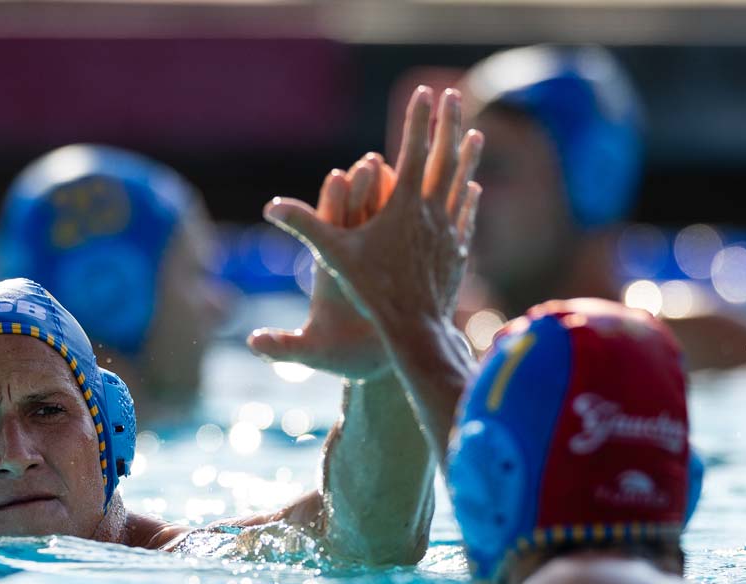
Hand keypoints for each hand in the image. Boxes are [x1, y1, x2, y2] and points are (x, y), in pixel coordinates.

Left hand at [248, 154, 397, 378]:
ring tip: (401, 168)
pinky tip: (428, 199)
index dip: (333, 205)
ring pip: (383, 224)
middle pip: (355, 219)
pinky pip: (408, 241)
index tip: (339, 176)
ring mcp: (375, 264)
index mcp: (329, 274)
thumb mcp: (311, 353)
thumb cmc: (339, 357)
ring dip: (392, 196)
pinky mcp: (397, 270)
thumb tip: (253, 344)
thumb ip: (282, 348)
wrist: (371, 365)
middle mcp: (349, 264)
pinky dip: (417, 221)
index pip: (327, 232)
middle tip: (372, 161)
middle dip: (363, 189)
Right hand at [262, 87, 482, 339]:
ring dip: (467, 155)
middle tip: (455, 95)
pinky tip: (473, 189)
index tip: (426, 91)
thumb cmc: (372, 292)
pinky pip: (466, 216)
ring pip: (462, 183)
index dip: (418, 118)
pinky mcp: (458, 253)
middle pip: (444, 157)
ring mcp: (449, 232)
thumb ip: (305, 227)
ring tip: (474, 133)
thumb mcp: (334, 257)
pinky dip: (469, 197)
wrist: (415, 329)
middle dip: (448, 123)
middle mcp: (432, 213)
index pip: (413, 149)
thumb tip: (271, 207)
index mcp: (404, 205)